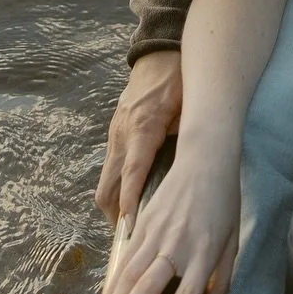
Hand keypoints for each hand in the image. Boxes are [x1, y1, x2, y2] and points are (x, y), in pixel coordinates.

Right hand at [95, 49, 181, 227]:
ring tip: (134, 228)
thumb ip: (184, 137)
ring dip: (113, 206)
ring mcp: (114, 136)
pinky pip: (109, 170)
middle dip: (115, 216)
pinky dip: (115, 189)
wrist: (157, 54)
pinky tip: (131, 201)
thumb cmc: (177, 80)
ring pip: (104, 182)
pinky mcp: (113, 135)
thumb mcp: (187, 105)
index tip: (132, 227)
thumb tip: (189, 173)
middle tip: (134, 238)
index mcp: (143, 128)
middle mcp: (122, 136)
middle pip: (107, 187)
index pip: (132, 173)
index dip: (130, 202)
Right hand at [97, 131, 240, 293]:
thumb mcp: (231, 243)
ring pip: (129, 273)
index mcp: (204, 252)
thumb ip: (221, 285)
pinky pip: (126, 257)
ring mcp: (157, 232)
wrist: (205, 159)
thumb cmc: (224, 204)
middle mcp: (177, 244)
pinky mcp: (143, 221)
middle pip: (147, 286)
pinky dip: (114, 282)